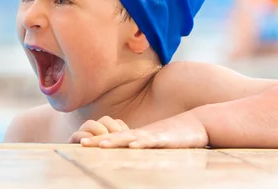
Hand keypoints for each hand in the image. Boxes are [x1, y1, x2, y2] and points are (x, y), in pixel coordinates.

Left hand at [79, 111, 208, 148]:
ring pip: (131, 138)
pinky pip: (153, 141)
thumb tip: (127, 152)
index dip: (98, 141)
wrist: (196, 124)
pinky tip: (133, 146)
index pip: (113, 138)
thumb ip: (140, 146)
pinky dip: (142, 143)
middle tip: (82, 143)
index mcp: (137, 136)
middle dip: (99, 141)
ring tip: (101, 145)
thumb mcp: (154, 142)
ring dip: (116, 141)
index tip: (81, 143)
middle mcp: (142, 134)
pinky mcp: (166, 138)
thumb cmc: (174, 135)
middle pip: (117, 137)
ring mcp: (153, 135)